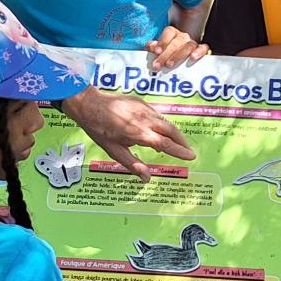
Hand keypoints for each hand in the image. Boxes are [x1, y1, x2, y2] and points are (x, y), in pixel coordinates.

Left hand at [61, 87, 196, 179]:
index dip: (180, 151)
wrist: (89, 104)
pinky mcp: (141, 102)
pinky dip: (164, 123)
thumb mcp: (114, 151)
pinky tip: (161, 129)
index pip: (166, 144)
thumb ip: (133, 164)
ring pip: (166, 121)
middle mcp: (145, 120)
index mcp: (139, 134)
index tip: (191, 156)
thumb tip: (147, 178)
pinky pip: (157, 114)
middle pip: (172, 131)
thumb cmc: (99, 130)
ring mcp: (144, 109)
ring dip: (175, 132)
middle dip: (183, 141)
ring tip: (178, 142)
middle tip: (189, 151)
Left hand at [146, 26, 209, 72]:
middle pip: (176, 42)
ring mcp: (193, 43)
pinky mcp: (202, 50)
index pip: (169, 32)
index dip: (162, 41)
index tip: (156, 51)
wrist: (183, 57)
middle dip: (165, 54)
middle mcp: (183, 36)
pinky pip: (203, 48)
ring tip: (169, 65)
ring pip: (188, 46)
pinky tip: (192, 57)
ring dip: (178, 56)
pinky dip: (199, 52)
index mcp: (172, 33)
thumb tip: (150, 46)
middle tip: (158, 65)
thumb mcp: (159, 50)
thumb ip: (154, 47)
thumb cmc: (168, 53)